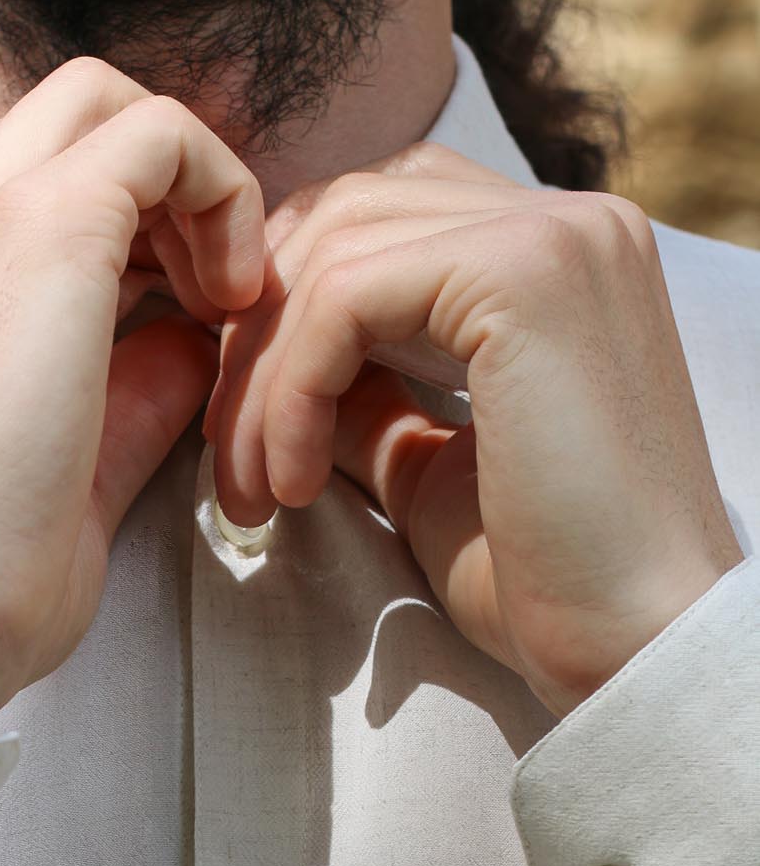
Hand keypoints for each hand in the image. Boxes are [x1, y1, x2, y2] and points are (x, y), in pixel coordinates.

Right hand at [0, 58, 263, 719]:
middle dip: (157, 184)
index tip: (176, 321)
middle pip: (63, 117)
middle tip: (210, 293)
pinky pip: (161, 135)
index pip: (25, 192)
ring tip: (228, 301)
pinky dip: (222, 192)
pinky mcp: (42, 223)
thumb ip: (124, 390)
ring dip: (186, 186)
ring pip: (103, 101)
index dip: (125, 236)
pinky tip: (236, 298)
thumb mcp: (59, 467)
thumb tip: (190, 342)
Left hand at [206, 143, 744, 717]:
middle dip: (256, 342)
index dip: (287, 315)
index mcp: (554, 253)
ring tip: (255, 489)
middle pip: (341, 216)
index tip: (249, 434)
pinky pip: (344, 299)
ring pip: (331, 254)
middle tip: (231, 466)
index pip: (376, 220)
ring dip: (262, 381)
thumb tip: (269, 372)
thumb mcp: (426, 466)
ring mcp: (554, 233)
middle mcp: (567, 219)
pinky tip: (297, 485)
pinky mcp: (523, 273)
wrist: (634, 649)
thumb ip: (363, 398)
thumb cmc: (544, 583)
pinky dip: (292, 394)